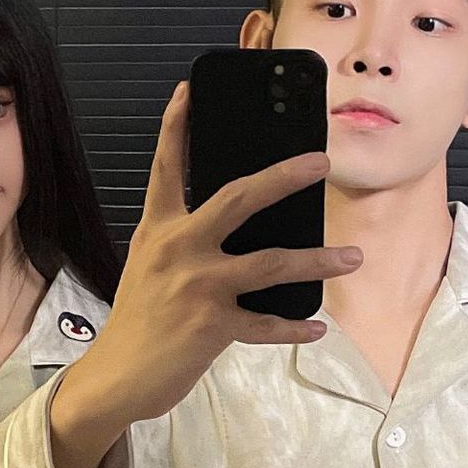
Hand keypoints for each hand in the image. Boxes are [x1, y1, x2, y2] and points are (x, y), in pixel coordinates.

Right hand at [48, 79, 361, 467]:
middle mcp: (178, 249)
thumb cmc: (137, 325)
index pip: (167, 167)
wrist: (115, 378)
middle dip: (285, 176)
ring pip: (271, 263)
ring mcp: (197, 285)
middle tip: (321, 163)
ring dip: (318, 260)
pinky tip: (317, 326)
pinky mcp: (211, 325)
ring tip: (352, 257)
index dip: (176, 126)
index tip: (190, 89)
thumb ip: (182, 242)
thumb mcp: (149, 269)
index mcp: (158, 230)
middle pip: (239, 197)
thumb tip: (234, 229)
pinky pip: (266, 324)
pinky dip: (295, 327)